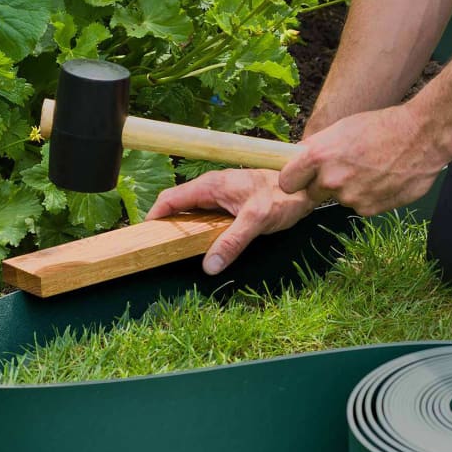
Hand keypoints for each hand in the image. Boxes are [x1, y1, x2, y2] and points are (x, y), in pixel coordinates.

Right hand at [145, 169, 317, 274]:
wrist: (307, 185)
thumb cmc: (283, 196)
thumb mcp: (257, 221)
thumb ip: (233, 242)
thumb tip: (210, 266)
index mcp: (211, 185)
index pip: (170, 199)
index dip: (154, 217)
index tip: (145, 236)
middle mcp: (212, 188)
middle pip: (178, 206)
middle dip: (166, 225)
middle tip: (158, 248)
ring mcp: (221, 194)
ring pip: (193, 211)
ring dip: (183, 228)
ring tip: (176, 249)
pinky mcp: (231, 202)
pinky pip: (207, 215)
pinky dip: (199, 228)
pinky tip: (203, 243)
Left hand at [279, 104, 443, 214]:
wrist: (422, 137)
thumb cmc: (382, 126)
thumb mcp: (342, 128)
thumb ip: (317, 148)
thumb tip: (298, 160)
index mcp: (319, 156)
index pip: (287, 181)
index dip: (294, 179)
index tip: (300, 177)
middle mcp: (330, 180)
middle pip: (313, 192)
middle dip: (323, 183)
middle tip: (346, 167)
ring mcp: (349, 198)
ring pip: (339, 198)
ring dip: (350, 188)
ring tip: (371, 168)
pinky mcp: (368, 210)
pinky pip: (359, 205)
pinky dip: (368, 196)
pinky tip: (382, 179)